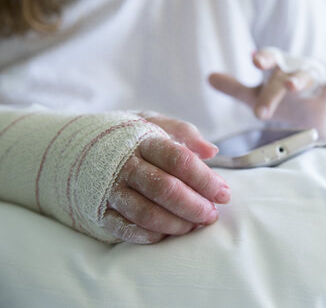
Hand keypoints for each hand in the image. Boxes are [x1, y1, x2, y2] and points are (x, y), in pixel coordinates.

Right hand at [101, 114, 230, 243]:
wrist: (68, 150)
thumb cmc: (121, 138)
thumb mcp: (150, 122)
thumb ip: (182, 132)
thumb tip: (213, 151)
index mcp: (143, 141)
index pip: (180, 160)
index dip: (205, 179)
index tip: (224, 193)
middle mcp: (125, 165)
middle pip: (166, 189)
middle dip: (194, 205)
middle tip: (211, 215)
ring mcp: (109, 190)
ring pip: (147, 213)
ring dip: (176, 224)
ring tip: (193, 226)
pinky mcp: (99, 211)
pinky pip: (126, 229)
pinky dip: (150, 235)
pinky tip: (167, 234)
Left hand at [209, 50, 325, 138]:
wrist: (316, 112)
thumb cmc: (283, 99)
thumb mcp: (257, 95)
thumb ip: (235, 88)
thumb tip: (209, 77)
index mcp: (276, 70)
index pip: (268, 60)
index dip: (263, 60)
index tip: (254, 61)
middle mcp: (292, 72)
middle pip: (280, 79)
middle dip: (271, 93)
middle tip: (260, 111)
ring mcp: (311, 82)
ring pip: (304, 79)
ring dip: (298, 81)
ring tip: (291, 86)